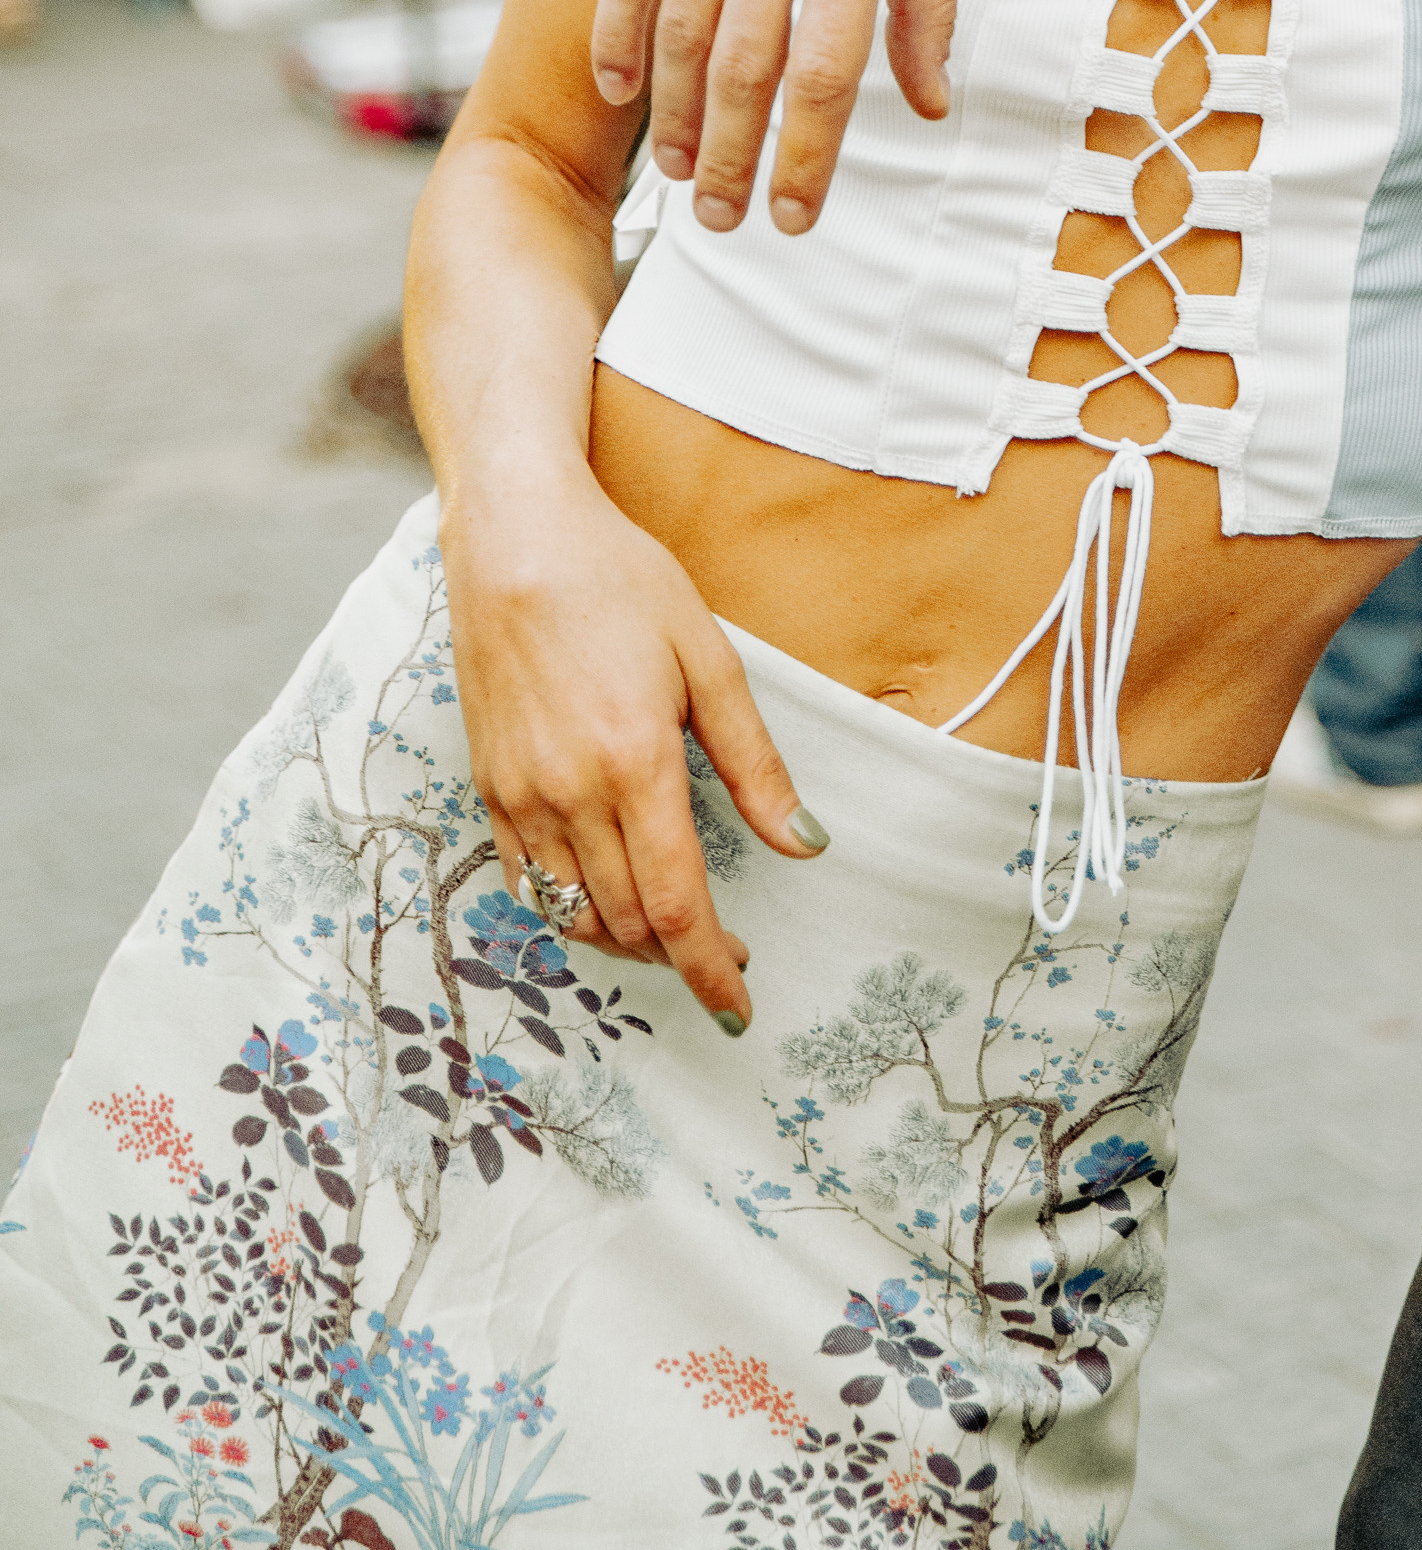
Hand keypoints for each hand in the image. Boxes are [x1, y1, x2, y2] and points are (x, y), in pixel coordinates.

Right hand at [443, 465, 827, 1031]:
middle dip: (680, 958)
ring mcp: (521, 797)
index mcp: (637, 766)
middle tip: (726, 954)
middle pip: (629, 924)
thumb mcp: (710, 661)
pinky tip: (604, 896)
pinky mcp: (488, 788)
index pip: (679, 908)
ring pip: (575, 915)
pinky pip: (526, 883)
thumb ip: (755, 764)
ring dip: (628, 942)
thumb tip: (806, 843)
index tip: (740, 1006)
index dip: (711, 970)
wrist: (516, 542)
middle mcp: (572, 796)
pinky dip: (570, 909)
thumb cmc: (621, 584)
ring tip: (673, 930)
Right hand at [590, 0, 969, 235]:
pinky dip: (621, 34)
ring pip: (680, 27)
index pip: (824, 75)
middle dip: (733, 160)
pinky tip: (624, 92)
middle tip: (727, 220)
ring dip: (677, 115)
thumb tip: (926, 107)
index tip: (796, 216)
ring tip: (682, 176)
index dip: (807, 159)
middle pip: (743, 67)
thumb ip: (929, 3)